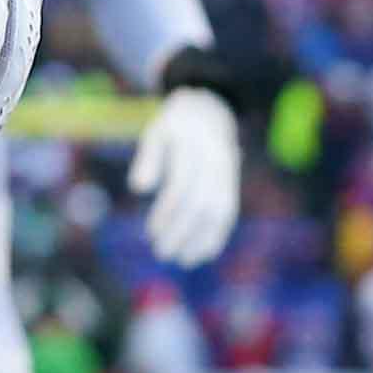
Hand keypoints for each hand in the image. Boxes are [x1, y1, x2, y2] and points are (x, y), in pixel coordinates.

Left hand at [128, 83, 242, 266]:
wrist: (210, 111)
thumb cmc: (175, 127)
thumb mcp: (156, 133)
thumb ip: (148, 159)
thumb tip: (138, 189)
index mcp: (192, 147)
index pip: (180, 187)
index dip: (166, 213)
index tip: (151, 233)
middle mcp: (214, 161)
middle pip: (200, 204)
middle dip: (182, 232)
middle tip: (162, 253)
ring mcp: (227, 173)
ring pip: (219, 212)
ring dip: (201, 240)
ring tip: (183, 260)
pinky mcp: (233, 184)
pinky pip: (230, 212)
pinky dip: (218, 235)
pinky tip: (204, 254)